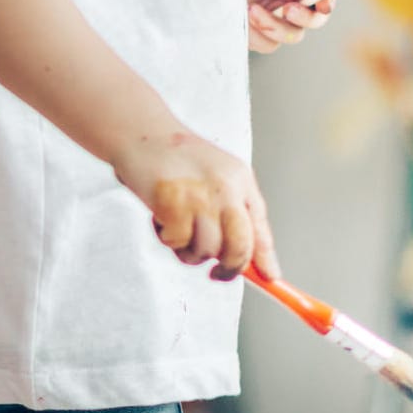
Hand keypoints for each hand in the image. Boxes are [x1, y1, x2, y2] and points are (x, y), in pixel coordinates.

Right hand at [112, 130, 279, 280]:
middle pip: (239, 246)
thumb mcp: (216, 178)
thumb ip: (234, 213)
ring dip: (189, 249)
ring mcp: (200, 196)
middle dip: (230, 268)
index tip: (270, 279)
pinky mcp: (173, 203)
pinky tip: (159, 216)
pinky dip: (166, 237)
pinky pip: (177, 242)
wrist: (141, 133)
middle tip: (217, 273)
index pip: (260, 228)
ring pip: (206, 250)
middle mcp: (225, 188)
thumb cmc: (176, 160)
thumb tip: (251, 259)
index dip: (265, 259)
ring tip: (176, 228)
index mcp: (240, 180)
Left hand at [245, 0, 333, 52]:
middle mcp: (290, 2)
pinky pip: (267, 44)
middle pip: (315, 20)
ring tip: (251, 9)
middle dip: (305, 17)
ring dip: (275, 25)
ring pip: (292, 36)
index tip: (322, 3)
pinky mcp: (259, 36)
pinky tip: (242, 17)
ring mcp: (275, 21)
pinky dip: (257, 33)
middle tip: (288, 9)